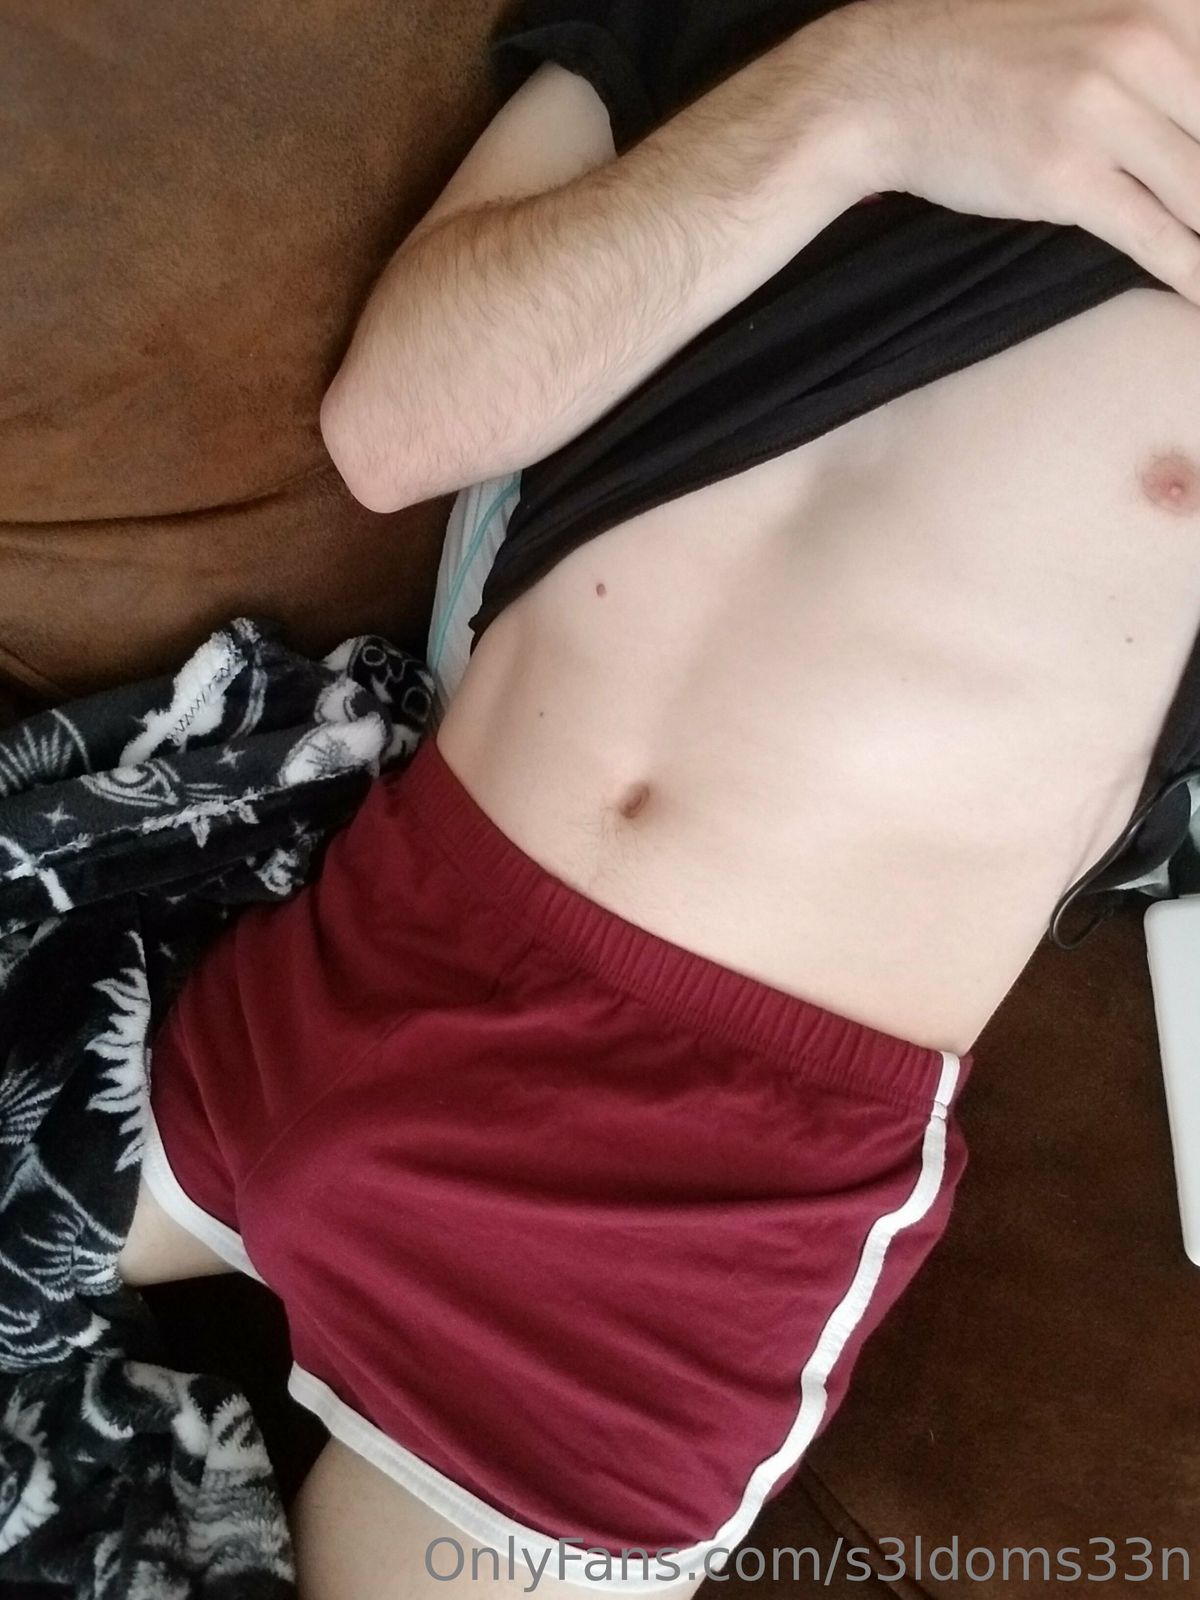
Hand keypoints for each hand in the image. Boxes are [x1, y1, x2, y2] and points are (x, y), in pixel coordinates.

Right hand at [812, 0, 1199, 301]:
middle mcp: (1149, 42)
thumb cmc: (996, 60)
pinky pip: (1157, 234)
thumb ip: (1168, 59)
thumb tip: (1199, 133)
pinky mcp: (1067, 173)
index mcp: (1171, 4)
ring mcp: (1106, 109)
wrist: (890, 82)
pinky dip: (1195, 274)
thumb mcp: (1102, 22)